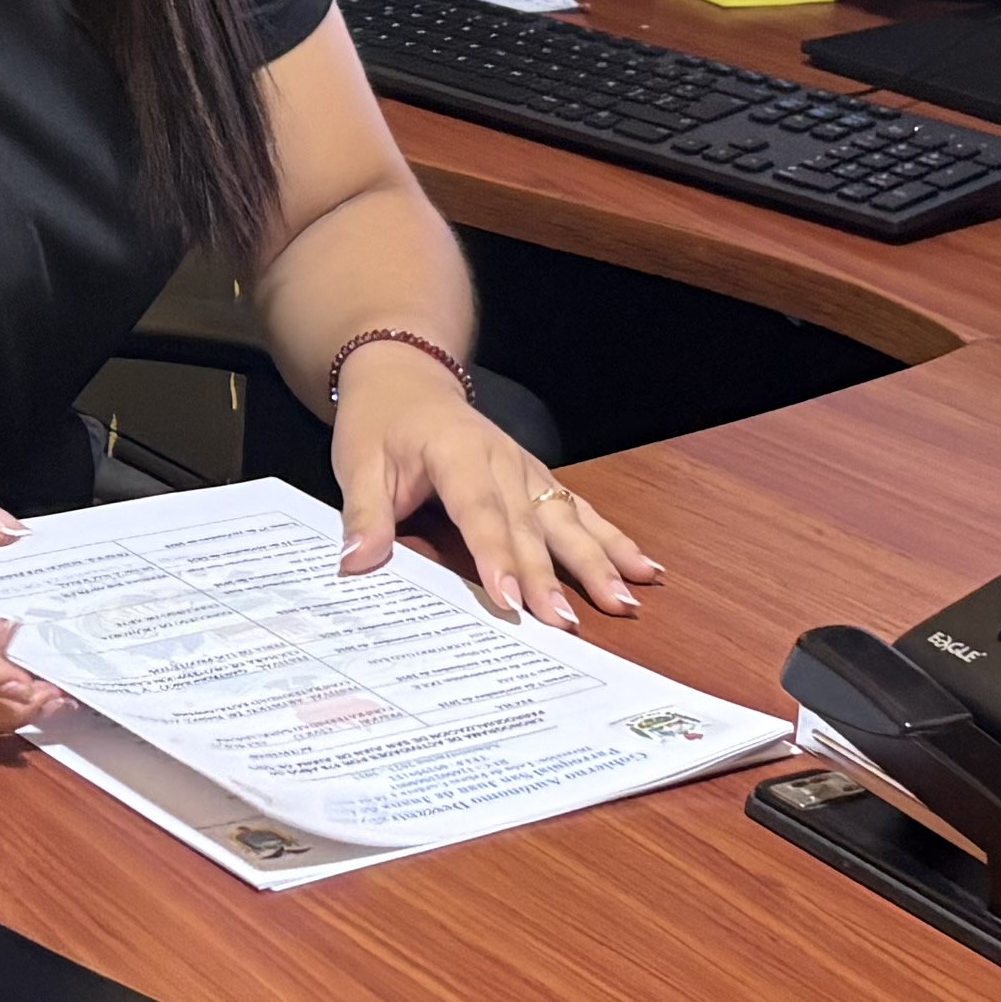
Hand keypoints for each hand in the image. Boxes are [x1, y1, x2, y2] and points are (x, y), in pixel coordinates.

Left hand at [330, 353, 658, 626]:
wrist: (407, 377)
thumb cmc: (381, 424)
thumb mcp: (357, 464)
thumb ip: (364, 516)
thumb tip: (357, 564)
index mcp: (457, 452)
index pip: (479, 511)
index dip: (496, 556)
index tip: (510, 599)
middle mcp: (503, 460)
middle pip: (531, 524)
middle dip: (552, 576)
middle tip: (568, 624)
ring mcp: (527, 469)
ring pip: (568, 519)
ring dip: (598, 562)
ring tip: (625, 601)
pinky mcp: (539, 479)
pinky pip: (581, 511)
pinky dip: (613, 540)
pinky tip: (643, 568)